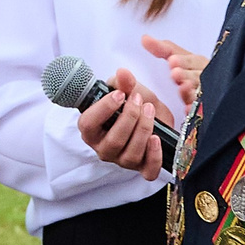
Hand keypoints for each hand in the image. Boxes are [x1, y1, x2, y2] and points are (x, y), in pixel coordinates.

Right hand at [75, 68, 174, 182]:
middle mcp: (104, 148)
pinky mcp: (142, 168)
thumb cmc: (134, 104)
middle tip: (138, 100)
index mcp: (92, 130)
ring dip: (143, 130)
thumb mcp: (129, 90)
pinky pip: (148, 171)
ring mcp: (123, 160)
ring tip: (149, 110)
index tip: (119, 94)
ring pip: (130, 155)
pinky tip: (156, 138)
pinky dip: (154, 156)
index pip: (88, 124)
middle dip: (129, 118)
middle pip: (113, 141)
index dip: (103, 109)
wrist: (154, 115)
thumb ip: (124, 83)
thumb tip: (122, 73)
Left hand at [142, 34, 207, 111]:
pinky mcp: (204, 108)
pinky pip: (200, 109)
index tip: (172, 61)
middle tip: (175, 73)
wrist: (211, 90)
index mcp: (198, 62)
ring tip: (182, 88)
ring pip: (199, 92)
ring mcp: (206, 93)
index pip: (191, 61)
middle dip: (186, 74)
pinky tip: (187, 109)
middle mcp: (204, 77)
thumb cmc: (192, 71)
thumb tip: (144, 38)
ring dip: (190, 91)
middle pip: (195, 76)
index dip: (182, 61)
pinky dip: (194, 109)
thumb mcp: (178, 57)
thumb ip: (162, 49)